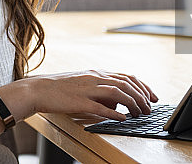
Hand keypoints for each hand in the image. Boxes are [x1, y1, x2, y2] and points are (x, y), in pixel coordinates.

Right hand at [7, 70, 158, 122]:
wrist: (39, 89)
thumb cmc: (61, 89)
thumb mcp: (84, 84)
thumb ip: (101, 90)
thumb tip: (118, 103)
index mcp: (97, 73)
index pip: (126, 77)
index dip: (143, 87)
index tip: (153, 97)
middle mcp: (94, 78)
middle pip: (125, 84)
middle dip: (142, 96)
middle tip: (150, 108)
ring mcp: (87, 88)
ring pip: (117, 92)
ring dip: (132, 103)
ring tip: (140, 113)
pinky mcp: (79, 101)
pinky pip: (100, 107)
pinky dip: (114, 112)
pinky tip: (122, 118)